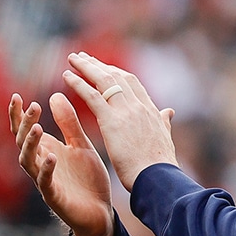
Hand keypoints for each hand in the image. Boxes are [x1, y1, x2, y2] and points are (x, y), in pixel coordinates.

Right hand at [10, 91, 113, 235]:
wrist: (100, 212)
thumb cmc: (88, 179)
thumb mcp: (81, 145)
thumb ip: (69, 124)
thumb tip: (53, 95)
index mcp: (46, 150)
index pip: (25, 129)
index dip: (18, 114)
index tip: (16, 95)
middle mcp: (40, 164)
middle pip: (23, 142)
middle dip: (25, 124)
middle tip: (33, 106)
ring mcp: (45, 181)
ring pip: (28, 161)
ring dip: (30, 144)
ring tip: (36, 128)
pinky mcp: (54, 197)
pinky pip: (45, 182)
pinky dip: (47, 170)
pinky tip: (52, 157)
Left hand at [62, 51, 177, 190]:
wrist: (157, 178)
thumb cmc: (159, 165)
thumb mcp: (164, 138)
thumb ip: (164, 122)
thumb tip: (169, 111)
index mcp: (150, 110)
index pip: (132, 83)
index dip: (116, 73)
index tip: (103, 67)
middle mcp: (139, 106)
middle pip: (117, 76)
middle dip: (99, 65)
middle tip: (83, 57)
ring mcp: (126, 111)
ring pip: (104, 80)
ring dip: (86, 67)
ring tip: (72, 59)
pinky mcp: (112, 121)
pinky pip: (92, 96)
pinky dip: (78, 83)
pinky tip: (67, 76)